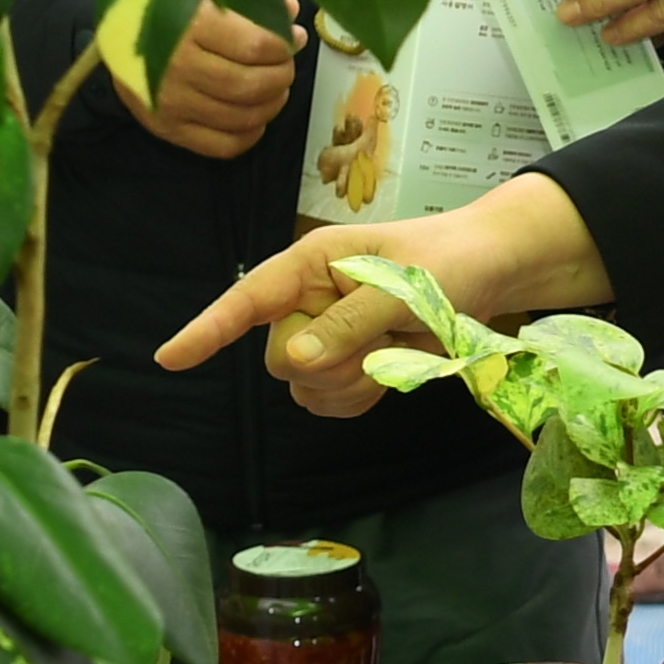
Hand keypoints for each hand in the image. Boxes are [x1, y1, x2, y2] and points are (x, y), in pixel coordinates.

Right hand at [123, 0, 301, 164]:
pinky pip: (223, 145)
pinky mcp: (167, 128)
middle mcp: (178, 66)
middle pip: (252, 85)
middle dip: (281, 77)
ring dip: (271, 105)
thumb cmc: (164, 0)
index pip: (256, 46)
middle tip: (284, 67)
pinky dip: (249, 135)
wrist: (112, 30)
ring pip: (242, 117)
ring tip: (274, 89)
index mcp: (190, 23)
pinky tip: (254, 117)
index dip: (282, 47)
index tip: (287, 41)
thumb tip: (292, 15)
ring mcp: (171, 102)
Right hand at [157, 178, 610, 414]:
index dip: (208, 330)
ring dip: (347, 384)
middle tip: (381, 341)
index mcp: (311, 264)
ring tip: (393, 351)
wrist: (494, 272)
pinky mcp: (349, 364)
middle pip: (279, 357)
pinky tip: (391, 372)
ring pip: (303, 386)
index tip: (169, 359)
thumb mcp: (404, 290)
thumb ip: (348, 325)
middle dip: (324, 362)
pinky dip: (358, 398)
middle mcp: (309, 300)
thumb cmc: (449, 261)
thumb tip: (294, 361)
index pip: (248, 300)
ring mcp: (327, 335)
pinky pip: (330, 401)